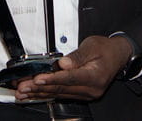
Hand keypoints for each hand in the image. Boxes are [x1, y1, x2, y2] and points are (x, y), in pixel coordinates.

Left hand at [14, 35, 131, 101]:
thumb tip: (63, 63)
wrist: (118, 56)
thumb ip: (77, 56)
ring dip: (39, 93)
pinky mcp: (81, 94)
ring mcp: (86, 94)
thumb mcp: (92, 46)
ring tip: (24, 92)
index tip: (38, 79)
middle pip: (61, 89)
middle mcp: (91, 89)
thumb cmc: (106, 50)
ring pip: (59, 94)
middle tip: (23, 87)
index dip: (52, 79)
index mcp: (95, 76)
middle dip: (39, 88)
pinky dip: (47, 94)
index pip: (70, 78)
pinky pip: (61, 95)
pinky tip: (35, 94)